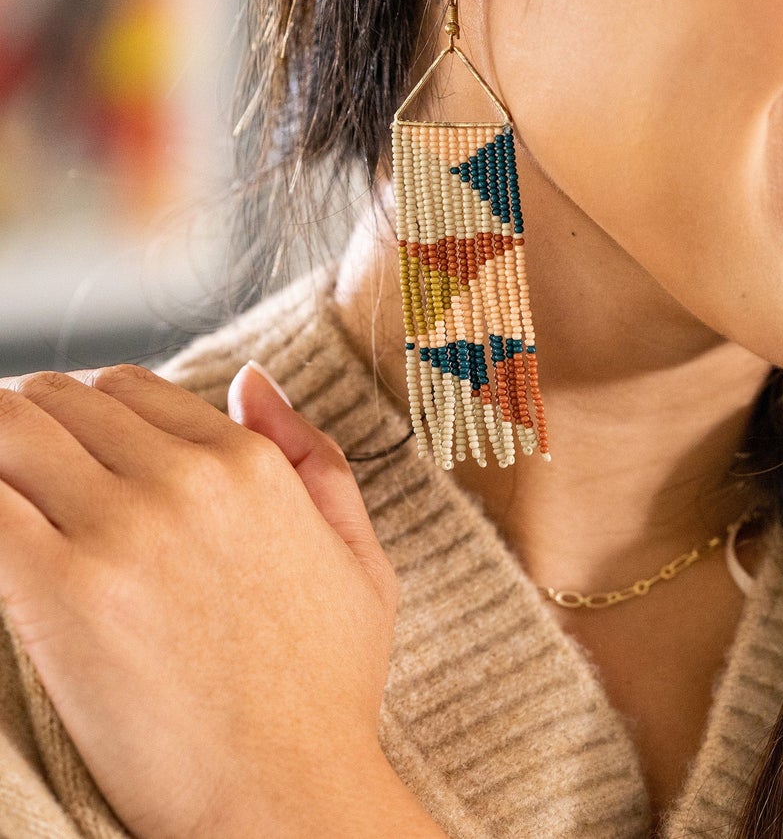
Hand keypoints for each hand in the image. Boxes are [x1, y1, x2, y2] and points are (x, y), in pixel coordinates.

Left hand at [0, 361, 436, 838]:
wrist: (286, 794)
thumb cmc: (326, 688)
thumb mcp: (359, 556)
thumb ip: (313, 453)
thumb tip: (250, 379)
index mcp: (251, 465)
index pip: (129, 386)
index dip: (86, 410)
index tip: (62, 448)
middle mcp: (187, 478)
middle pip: (60, 399)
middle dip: (26, 421)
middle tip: (11, 470)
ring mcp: (123, 528)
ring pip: (9, 429)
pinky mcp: (60, 591)